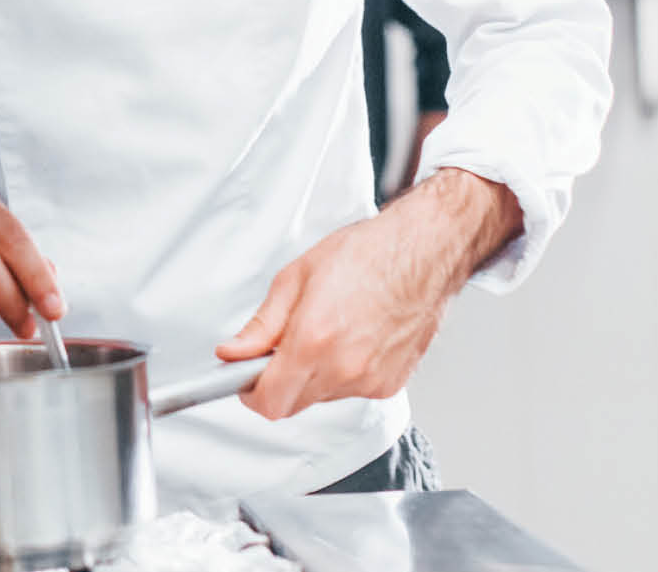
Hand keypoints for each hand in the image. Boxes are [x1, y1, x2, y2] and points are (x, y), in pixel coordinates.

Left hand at [215, 167, 517, 419]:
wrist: (424, 253)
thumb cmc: (368, 255)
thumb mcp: (296, 278)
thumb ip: (260, 326)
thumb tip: (234, 353)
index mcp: (314, 341)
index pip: (270, 402)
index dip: (250, 394)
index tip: (246, 378)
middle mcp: (344, 368)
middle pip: (293, 404)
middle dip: (278, 382)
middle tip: (281, 347)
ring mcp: (370, 380)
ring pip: (321, 397)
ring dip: (311, 376)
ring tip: (326, 331)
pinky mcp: (390, 384)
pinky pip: (350, 391)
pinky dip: (341, 372)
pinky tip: (351, 337)